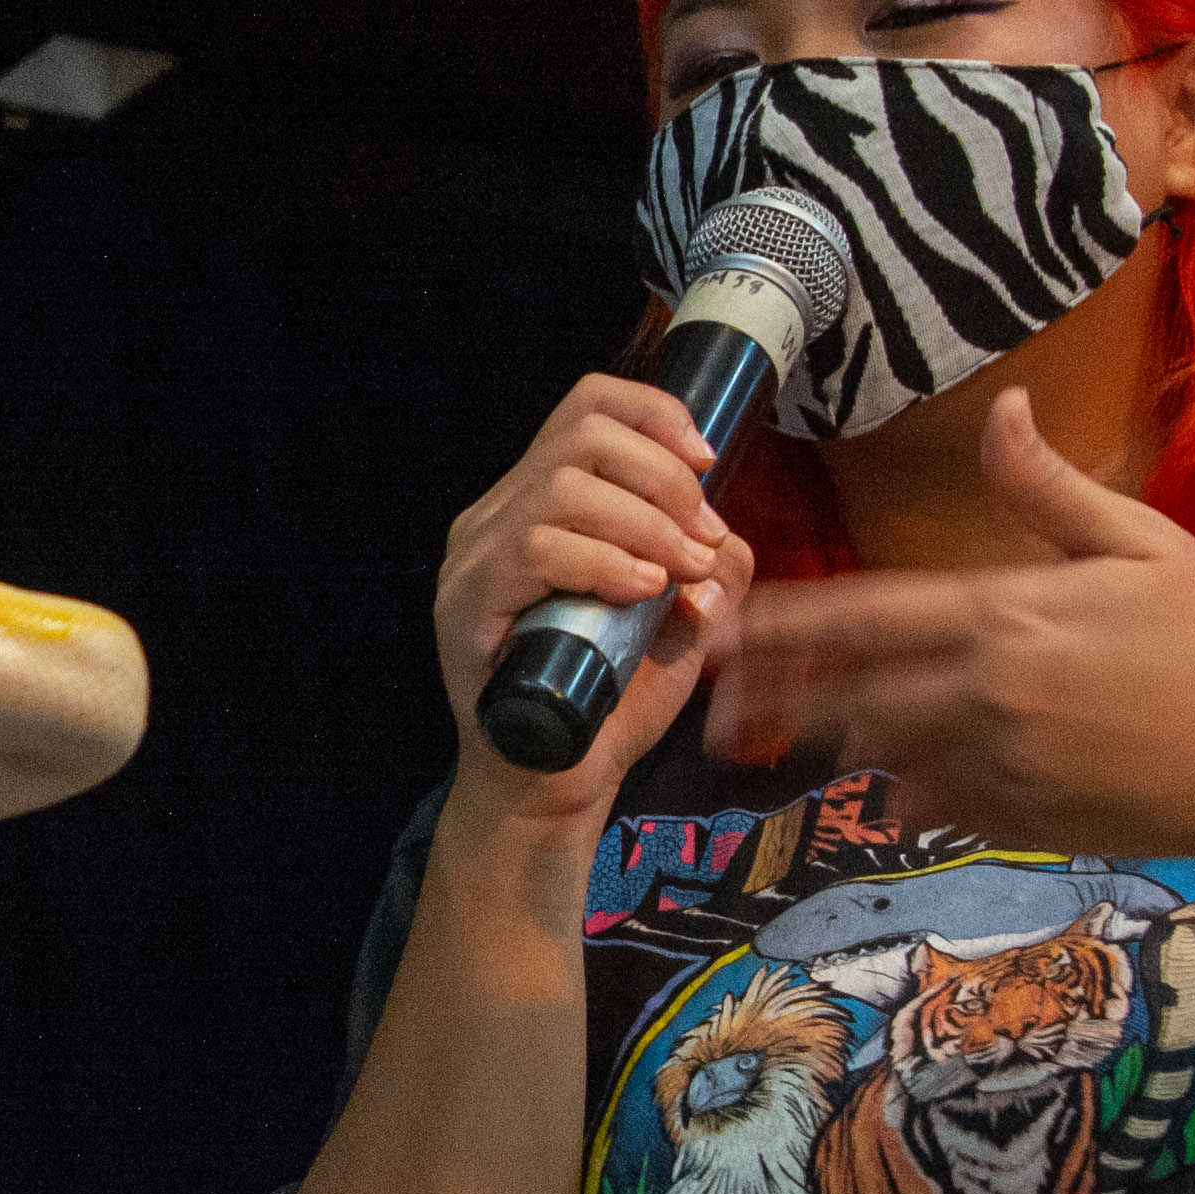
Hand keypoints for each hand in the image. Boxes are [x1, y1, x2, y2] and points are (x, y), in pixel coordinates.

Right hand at [434, 371, 744, 825]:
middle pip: (580, 434)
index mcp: (540, 502)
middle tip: (701, 539)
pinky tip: (640, 591)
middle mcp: (497, 515)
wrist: (551, 786)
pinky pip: (533, 549)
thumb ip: (710, 573)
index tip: (707, 462)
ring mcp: (475, 558)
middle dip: (663, 478)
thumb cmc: (609, 702)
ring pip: (558, 486)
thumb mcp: (680, 624)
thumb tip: (728, 538)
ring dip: (642, 522)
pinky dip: (600, 561)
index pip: (587, 407)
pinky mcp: (467, 604)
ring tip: (678, 572)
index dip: (655, 415)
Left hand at [698, 388, 1194, 866]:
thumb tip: (1002, 408)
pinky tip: (916, 778)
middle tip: (723, 705)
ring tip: (810, 732)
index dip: (782, 626)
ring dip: (851, 741)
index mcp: (1006, 615)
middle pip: (849, 698)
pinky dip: (914, 791)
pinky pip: (935, 807)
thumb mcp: (1141, 544)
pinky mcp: (1022, 821)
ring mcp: (1001, 767)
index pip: (862, 618)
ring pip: (883, 757)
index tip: (723, 628)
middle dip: (782, 701)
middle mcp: (986, 695)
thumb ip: (1048, 488)